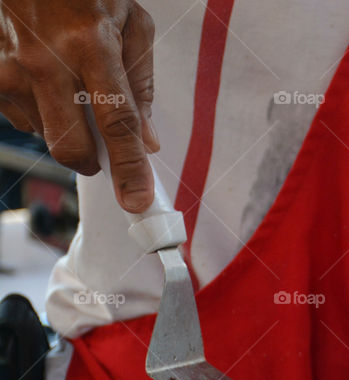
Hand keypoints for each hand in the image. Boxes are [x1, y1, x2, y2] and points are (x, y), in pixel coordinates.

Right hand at [0, 0, 158, 211]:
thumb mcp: (131, 22)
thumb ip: (142, 84)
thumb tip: (147, 141)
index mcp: (91, 44)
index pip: (116, 122)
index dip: (130, 167)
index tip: (137, 199)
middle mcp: (45, 60)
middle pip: (71, 146)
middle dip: (92, 161)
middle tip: (103, 153)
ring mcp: (9, 67)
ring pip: (44, 134)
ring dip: (64, 126)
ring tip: (69, 85)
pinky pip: (20, 117)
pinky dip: (39, 109)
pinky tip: (44, 80)